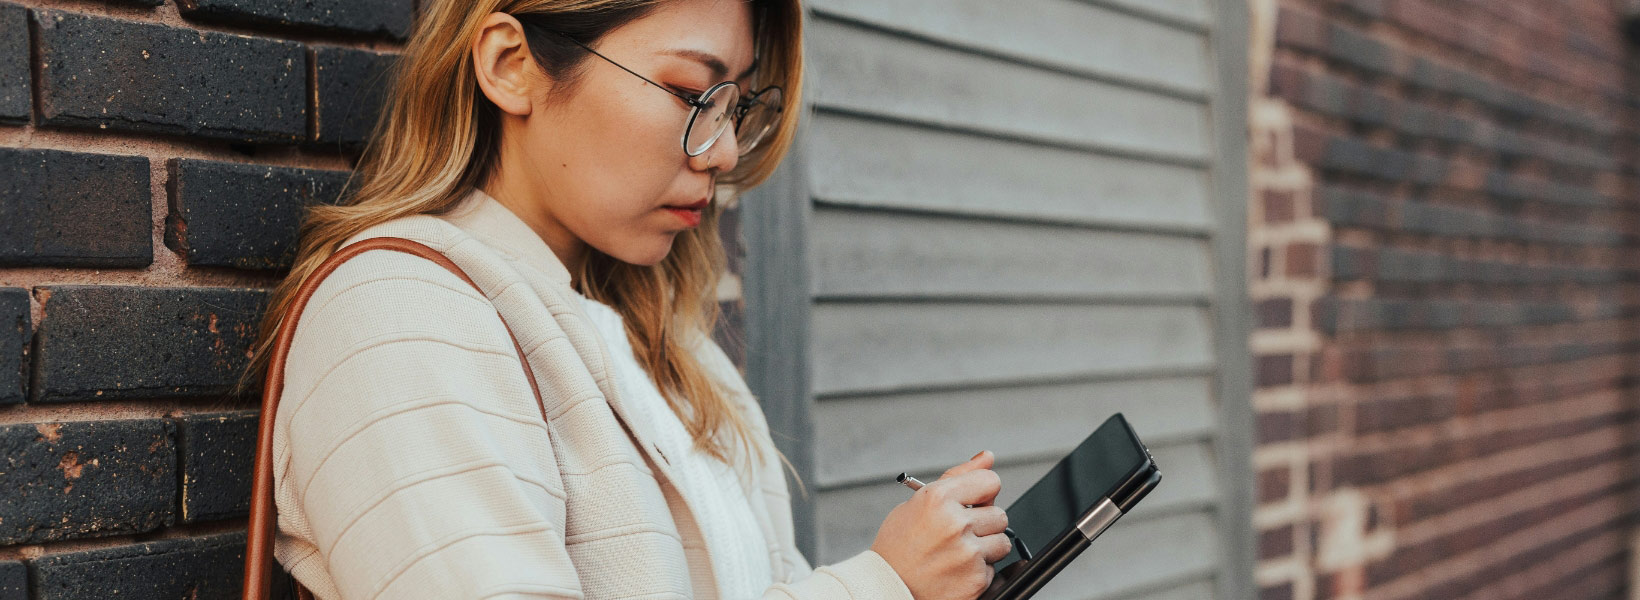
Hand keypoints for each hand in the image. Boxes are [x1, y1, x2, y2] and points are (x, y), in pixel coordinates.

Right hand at [870, 450, 1010, 599]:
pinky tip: (956, 570)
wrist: (888, 587)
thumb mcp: (920, 502)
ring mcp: (967, 554)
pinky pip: (993, 568)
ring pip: (1002, 542)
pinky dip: (978, 570)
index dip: (984, 492)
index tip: (976, 501)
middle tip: (959, 534)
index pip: (990, 481)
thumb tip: (987, 457)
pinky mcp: (975, 580)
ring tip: (957, 553)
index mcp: (938, 499)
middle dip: (984, 524)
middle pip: (999, 514)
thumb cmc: (899, 545)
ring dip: (986, 548)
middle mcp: (955, 524)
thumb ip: (958, 477)